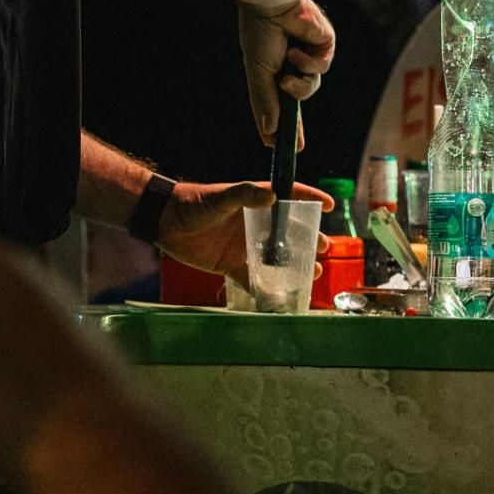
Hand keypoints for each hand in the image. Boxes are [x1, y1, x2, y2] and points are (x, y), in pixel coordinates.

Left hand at [158, 180, 331, 287]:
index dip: (309, 198)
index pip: (288, 196)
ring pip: (277, 258)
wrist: (165, 223)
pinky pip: (255, 280)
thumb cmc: (192, 203)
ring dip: (295, 265)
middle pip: (289, 231)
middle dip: (309, 239)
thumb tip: (272, 196)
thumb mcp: (220, 197)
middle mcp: (254, 224)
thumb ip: (244, 195)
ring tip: (313, 272)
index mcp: (254, 202)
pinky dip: (268, 290)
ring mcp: (245, 246)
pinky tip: (284, 298)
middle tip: (324, 248)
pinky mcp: (232, 265)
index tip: (328, 205)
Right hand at [237, 0, 334, 144]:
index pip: (277, 102)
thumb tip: (270, 130)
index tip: (277, 147)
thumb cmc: (260, 32)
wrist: (273, 2)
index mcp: (272, 68)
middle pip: (297, 100)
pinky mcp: (324, 45)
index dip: (279, 124)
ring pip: (311, 86)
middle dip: (295, 124)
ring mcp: (309, 55)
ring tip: (287, 74)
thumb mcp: (258, 71)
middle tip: (295, 145)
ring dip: (299, 85)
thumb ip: (264, 101)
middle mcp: (290, 64)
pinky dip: (309, 63)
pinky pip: (322, 67)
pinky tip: (297, 50)